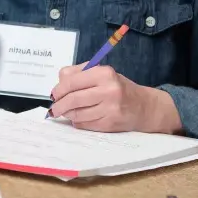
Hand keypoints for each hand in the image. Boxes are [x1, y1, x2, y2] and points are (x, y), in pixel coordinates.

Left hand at [49, 65, 180, 133]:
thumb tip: (59, 83)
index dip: (58, 90)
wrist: (143, 106)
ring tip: (66, 112)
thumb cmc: (118, 87)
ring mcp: (109, 109)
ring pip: (77, 114)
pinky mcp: (109, 124)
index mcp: (104, 73)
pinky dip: (78, 122)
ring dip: (68, 115)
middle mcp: (108, 90)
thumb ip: (80, 73)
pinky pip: (84, 124)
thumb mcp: (102, 73)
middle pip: (72, 100)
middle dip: (58, 106)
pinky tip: (80, 118)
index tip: (54, 95)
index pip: (71, 82)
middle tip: (54, 109)